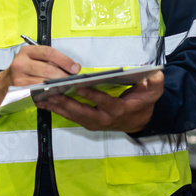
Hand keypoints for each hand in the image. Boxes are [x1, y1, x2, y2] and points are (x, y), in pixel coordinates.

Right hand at [0, 44, 80, 120]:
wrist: (3, 86)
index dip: (65, 60)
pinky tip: (55, 93)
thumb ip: (49, 61)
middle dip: (64, 76)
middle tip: (73, 80)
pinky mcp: (20, 90)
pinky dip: (50, 93)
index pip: (49, 52)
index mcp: (27, 51)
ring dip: (58, 86)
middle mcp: (21, 62)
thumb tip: (72, 67)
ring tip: (66, 87)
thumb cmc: (22, 72)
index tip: (75, 67)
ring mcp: (19, 77)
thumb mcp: (31, 60)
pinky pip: (39, 92)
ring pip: (45, 82)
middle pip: (49, 68)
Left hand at [36, 70, 164, 133]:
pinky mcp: (86, 122)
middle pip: (82, 112)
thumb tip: (154, 72)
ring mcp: (94, 122)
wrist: (139, 121)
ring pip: (73, 115)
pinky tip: (44, 102)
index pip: (104, 103)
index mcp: (119, 110)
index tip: (79, 87)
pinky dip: (56, 109)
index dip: (92, 96)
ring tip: (42, 97)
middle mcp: (104, 119)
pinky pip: (69, 117)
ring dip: (57, 107)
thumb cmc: (144, 103)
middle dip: (66, 102)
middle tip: (51, 93)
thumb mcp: (153, 91)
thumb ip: (154, 82)